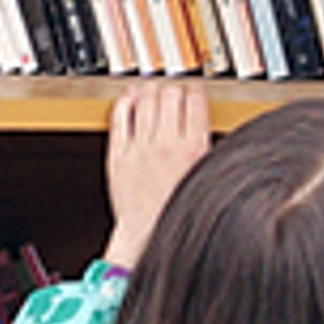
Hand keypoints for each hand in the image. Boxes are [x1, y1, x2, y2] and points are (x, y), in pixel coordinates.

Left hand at [102, 81, 211, 268]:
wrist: (146, 235)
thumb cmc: (176, 212)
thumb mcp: (204, 178)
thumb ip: (205, 149)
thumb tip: (205, 126)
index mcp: (193, 149)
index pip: (195, 100)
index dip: (195, 90)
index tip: (194, 90)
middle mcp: (166, 144)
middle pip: (170, 94)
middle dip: (173, 88)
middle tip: (173, 91)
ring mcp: (140, 147)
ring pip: (144, 100)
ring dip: (150, 90)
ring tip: (152, 90)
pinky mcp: (118, 154)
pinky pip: (120, 117)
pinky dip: (125, 102)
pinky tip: (130, 98)